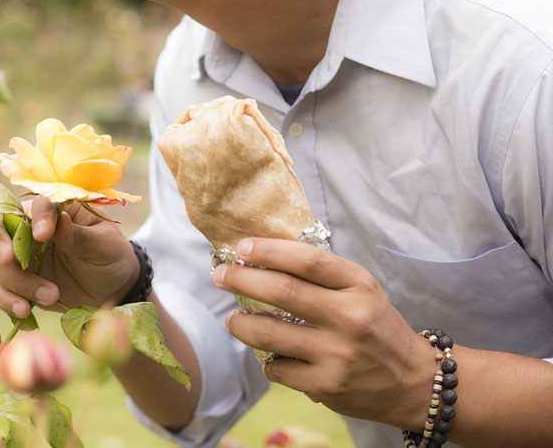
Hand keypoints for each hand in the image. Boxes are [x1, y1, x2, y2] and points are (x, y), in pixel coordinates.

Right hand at [0, 196, 138, 317]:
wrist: (113, 290)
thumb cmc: (111, 256)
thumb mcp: (105, 245)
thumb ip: (80, 236)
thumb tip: (60, 220)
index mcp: (55, 210)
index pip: (35, 204)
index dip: (34, 217)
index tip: (43, 235)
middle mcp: (30, 229)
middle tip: (7, 259)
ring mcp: (20, 256)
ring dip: (17, 282)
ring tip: (52, 296)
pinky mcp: (17, 282)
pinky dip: (7, 301)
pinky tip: (26, 312)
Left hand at [211, 237, 436, 429]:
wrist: (414, 381)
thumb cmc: (377, 327)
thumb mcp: (361, 290)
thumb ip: (321, 275)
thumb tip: (263, 257)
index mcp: (358, 286)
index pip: (307, 260)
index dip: (269, 250)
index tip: (242, 247)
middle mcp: (349, 317)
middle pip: (281, 291)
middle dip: (240, 279)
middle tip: (220, 275)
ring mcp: (337, 354)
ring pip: (269, 334)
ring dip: (240, 324)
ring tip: (233, 319)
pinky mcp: (327, 385)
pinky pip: (277, 368)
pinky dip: (266, 360)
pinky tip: (269, 355)